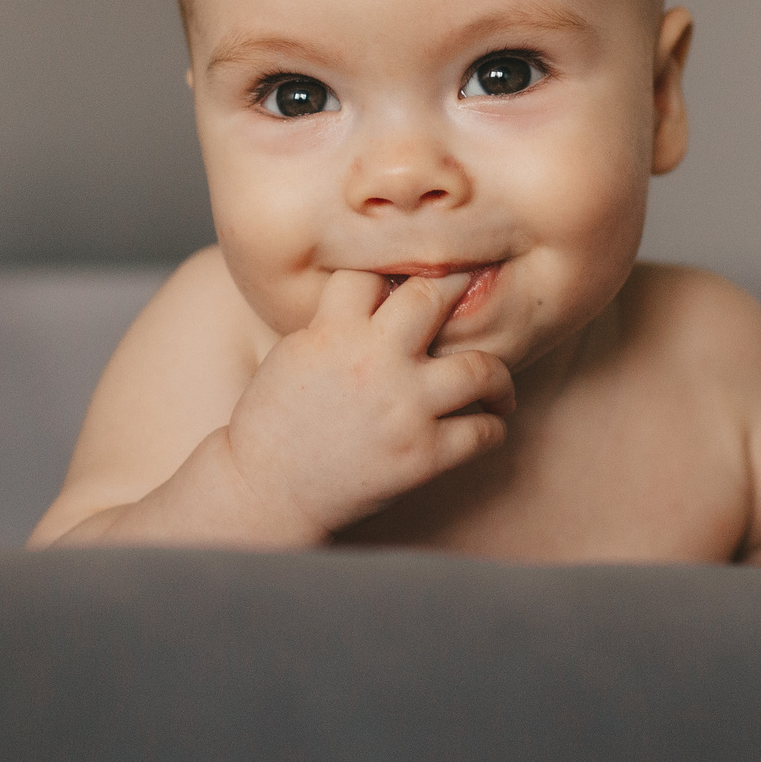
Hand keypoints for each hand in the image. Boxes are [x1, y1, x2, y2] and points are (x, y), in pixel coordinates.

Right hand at [221, 270, 516, 538]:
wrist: (265, 491)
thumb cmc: (275, 420)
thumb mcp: (296, 350)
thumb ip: (338, 319)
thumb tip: (385, 293)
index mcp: (334, 330)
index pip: (376, 270)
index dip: (396, 271)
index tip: (417, 279)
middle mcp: (374, 361)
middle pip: (436, 296)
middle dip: (461, 288)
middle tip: (478, 298)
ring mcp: (403, 408)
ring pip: (481, 368)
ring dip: (495, 376)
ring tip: (494, 385)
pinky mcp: (421, 456)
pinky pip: (482, 432)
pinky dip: (491, 427)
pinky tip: (484, 426)